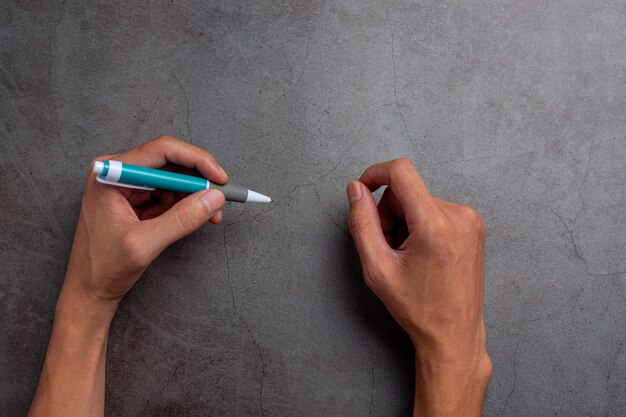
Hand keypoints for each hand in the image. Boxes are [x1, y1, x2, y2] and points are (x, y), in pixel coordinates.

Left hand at [63, 135, 226, 312]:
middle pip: (170, 162)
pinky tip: (197, 217)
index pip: (161, 151)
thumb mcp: (145, 244)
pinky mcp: (137, 199)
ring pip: (174, 178)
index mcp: (110, 175)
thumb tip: (214, 198)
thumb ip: (181, 219)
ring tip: (212, 215)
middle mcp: (118, 172)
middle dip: (199, 180)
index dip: (196, 160)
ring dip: (196, 194)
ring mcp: (128, 185)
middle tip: (221, 198)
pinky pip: (169, 193)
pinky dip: (187, 204)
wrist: (89, 290)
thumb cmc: (103, 268)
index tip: (220, 178)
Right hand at [346, 159, 491, 416]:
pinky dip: (421, 224)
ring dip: (405, 221)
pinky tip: (421, 253)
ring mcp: (470, 220)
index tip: (361, 190)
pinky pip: (435, 209)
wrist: (454, 333)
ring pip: (420, 200)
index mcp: (436, 225)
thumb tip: (356, 189)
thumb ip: (362, 223)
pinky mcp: (473, 225)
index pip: (401, 172)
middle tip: (387, 247)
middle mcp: (459, 215)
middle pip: (407, 190)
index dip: (375, 174)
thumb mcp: (377, 268)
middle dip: (389, 212)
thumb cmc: (417, 307)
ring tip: (406, 255)